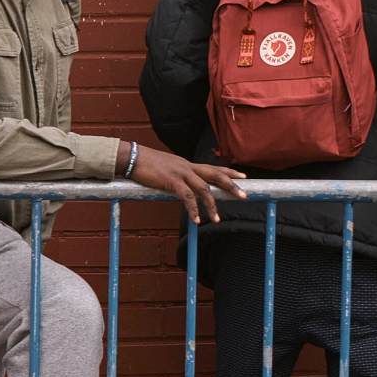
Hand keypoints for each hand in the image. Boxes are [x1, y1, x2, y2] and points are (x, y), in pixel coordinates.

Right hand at [128, 144, 246, 223]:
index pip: (213, 167)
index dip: (229, 172)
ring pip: (203, 189)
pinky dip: (192, 209)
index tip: (244, 176)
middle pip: (215, 175)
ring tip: (216, 219)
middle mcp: (187, 167)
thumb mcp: (166, 168)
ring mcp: (180, 173)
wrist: (131, 157)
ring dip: (211, 205)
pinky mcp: (171, 181)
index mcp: (187, 164)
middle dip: (231, 186)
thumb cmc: (145, 163)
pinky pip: (186, 197)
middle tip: (244, 196)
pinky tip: (195, 220)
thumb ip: (176, 176)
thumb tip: (180, 186)